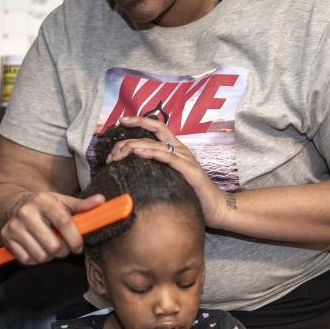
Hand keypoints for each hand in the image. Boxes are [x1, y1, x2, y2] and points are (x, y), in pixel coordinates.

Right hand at [0, 191, 105, 263]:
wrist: (13, 205)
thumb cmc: (44, 206)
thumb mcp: (62, 202)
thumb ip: (82, 205)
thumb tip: (101, 201)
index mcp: (44, 201)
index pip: (63, 222)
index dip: (74, 238)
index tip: (78, 246)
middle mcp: (27, 212)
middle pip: (53, 245)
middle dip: (63, 251)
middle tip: (63, 247)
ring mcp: (15, 226)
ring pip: (41, 255)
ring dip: (49, 256)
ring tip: (49, 245)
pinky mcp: (6, 238)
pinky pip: (27, 260)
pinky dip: (35, 259)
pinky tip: (36, 247)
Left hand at [107, 116, 229, 227]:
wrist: (216, 208)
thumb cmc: (194, 196)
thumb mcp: (172, 179)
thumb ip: (159, 171)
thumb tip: (135, 170)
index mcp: (177, 150)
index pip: (158, 128)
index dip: (140, 121)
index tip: (122, 120)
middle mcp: (182, 150)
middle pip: (153, 134)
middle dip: (129, 138)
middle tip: (113, 151)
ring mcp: (186, 159)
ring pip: (156, 145)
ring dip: (134, 147)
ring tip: (119, 153)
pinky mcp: (190, 171)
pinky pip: (168, 158)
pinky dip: (152, 153)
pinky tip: (139, 152)